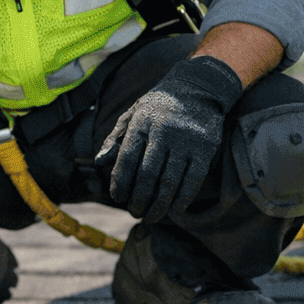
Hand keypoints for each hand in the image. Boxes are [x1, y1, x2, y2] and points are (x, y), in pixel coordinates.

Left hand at [96, 55, 242, 222]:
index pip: (126, 159)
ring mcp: (186, 141)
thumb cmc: (159, 106)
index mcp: (142, 123)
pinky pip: (193, 180)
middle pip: (148, 175)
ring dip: (159, 205)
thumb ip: (115, 138)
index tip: (117, 197)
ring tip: (151, 216)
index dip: (120, 182)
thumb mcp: (133, 113)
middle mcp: (164, 131)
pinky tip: (175, 209)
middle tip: (134, 212)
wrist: (198, 87)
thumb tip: (99, 162)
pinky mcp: (205, 149)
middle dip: (139, 199)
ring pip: (170, 182)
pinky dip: (183, 199)